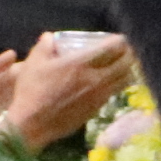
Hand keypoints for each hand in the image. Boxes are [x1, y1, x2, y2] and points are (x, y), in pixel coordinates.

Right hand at [6, 32, 131, 147]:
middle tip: (124, 50)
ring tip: (122, 64)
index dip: (120, 40)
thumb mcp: (33, 63)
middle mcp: (97, 77)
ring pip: (127, 78)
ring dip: (128, 68)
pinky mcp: (100, 107)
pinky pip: (117, 91)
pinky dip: (120, 82)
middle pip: (127, 62)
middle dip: (129, 53)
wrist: (33, 123)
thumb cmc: (32, 90)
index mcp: (81, 63)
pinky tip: (112, 80)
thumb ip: (44, 46)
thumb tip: (51, 37)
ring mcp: (101, 94)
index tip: (119, 38)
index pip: (113, 47)